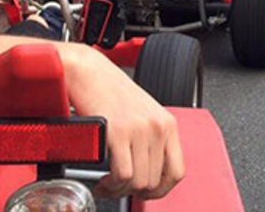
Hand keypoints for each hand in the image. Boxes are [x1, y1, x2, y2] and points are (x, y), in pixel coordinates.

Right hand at [62, 47, 183, 198]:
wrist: (87, 71)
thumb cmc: (108, 90)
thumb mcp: (142, 113)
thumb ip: (150, 138)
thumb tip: (148, 170)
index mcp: (167, 123)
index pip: (176, 172)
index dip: (161, 190)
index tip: (146, 193)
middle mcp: (157, 127)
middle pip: (154, 181)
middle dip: (133, 192)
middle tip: (118, 188)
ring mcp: (139, 130)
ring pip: (138, 182)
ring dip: (120, 190)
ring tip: (108, 184)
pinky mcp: (118, 133)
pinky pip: (122, 175)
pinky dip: (110, 184)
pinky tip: (102, 179)